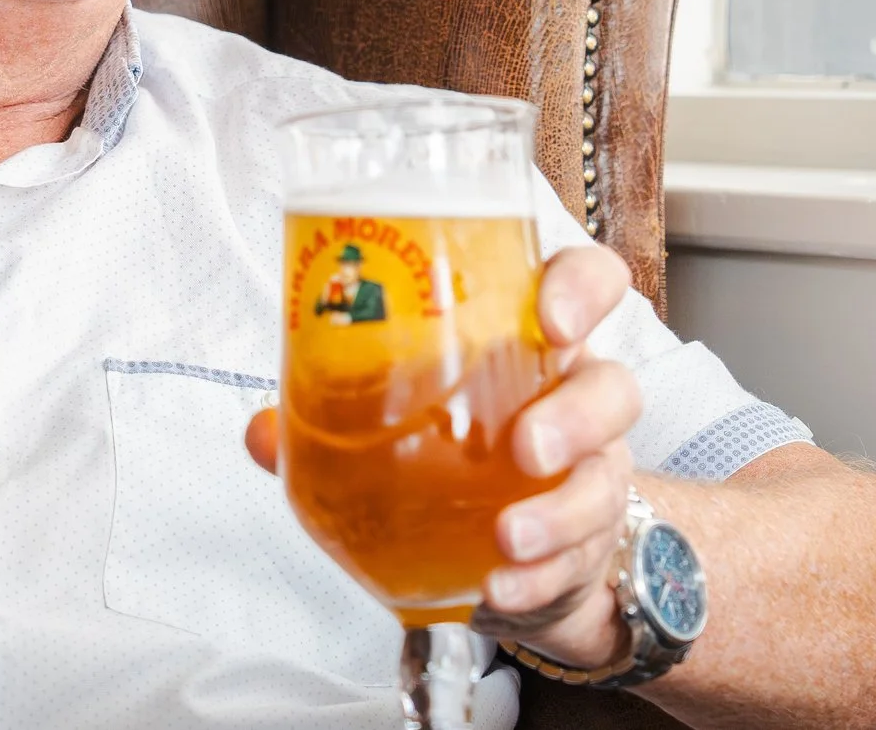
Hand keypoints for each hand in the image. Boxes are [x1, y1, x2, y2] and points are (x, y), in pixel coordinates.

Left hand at [242, 244, 643, 670]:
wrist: (520, 551)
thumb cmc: (462, 459)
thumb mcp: (402, 426)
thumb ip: (329, 424)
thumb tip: (261, 432)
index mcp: (532, 346)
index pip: (587, 285)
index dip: (583, 288)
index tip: (552, 316)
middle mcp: (577, 402)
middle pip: (614, 386)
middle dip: (576, 417)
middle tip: (525, 449)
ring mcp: (594, 475)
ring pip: (606, 477)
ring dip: (559, 513)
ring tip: (508, 538)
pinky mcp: (592, 545)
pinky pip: (582, 559)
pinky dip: (541, 578)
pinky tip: (503, 589)